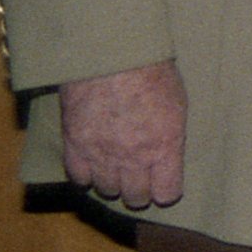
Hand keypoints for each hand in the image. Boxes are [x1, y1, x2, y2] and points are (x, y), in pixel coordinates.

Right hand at [59, 59, 185, 208]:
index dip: (165, 190)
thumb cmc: (151, 71)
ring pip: (107, 190)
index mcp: (164, 147)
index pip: (166, 193)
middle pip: (135, 197)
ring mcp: (102, 154)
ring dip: (112, 183)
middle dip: (139, 191)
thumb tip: (167, 151)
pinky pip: (78, 177)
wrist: (111, 54)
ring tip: (115, 169)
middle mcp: (133, 158)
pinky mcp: (75, 145)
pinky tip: (91, 166)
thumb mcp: (177, 103)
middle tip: (138, 180)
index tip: (164, 185)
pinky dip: (85, 175)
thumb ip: (171, 133)